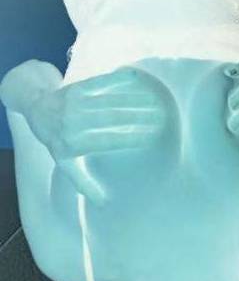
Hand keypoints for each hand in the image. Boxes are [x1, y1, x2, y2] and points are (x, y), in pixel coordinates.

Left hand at [2, 63, 173, 203]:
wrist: (35, 109)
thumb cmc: (56, 140)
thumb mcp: (65, 164)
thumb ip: (84, 182)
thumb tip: (104, 203)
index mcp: (72, 144)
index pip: (107, 141)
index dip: (129, 138)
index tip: (151, 137)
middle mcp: (72, 122)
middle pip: (110, 118)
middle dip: (137, 117)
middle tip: (160, 117)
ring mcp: (74, 103)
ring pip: (108, 100)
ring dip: (133, 99)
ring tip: (154, 100)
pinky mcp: (76, 87)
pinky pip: (100, 82)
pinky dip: (118, 79)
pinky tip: (136, 77)